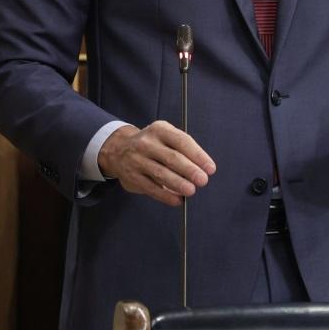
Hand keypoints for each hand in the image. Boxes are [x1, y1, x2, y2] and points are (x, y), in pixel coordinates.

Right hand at [97, 121, 215, 205]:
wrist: (118, 149)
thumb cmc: (152, 144)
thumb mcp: (165, 136)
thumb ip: (182, 150)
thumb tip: (201, 169)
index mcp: (160, 129)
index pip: (182, 141)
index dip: (198, 155)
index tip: (210, 168)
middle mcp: (147, 143)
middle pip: (172, 158)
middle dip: (190, 170)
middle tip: (203, 180)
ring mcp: (137, 160)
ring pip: (160, 173)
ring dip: (178, 184)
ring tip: (191, 191)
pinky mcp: (132, 177)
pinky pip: (151, 188)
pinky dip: (165, 195)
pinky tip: (177, 200)